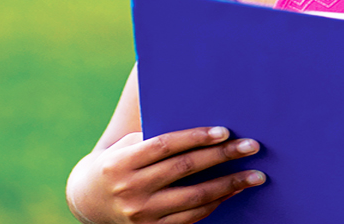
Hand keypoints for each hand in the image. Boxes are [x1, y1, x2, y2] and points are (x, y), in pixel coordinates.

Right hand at [67, 126, 265, 223]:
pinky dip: (216, 203)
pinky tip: (233, 191)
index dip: (196, 137)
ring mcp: (141, 215)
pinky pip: (191, 217)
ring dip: (229, 185)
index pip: (165, 145)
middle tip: (252, 146)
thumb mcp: (124, 146)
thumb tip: (202, 128)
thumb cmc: (117, 162)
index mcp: (122, 162)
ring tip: (256, 175)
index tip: (224, 131)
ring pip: (194, 197)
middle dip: (222, 156)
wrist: (88, 202)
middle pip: (185, 169)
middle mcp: (131, 189)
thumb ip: (153, 138)